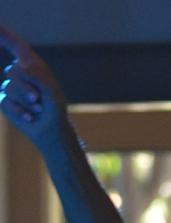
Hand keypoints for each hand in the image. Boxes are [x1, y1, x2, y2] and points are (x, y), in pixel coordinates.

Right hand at [0, 25, 66, 144]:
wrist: (51, 129)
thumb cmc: (53, 107)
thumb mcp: (50, 88)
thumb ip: (36, 73)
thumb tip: (18, 66)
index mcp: (31, 64)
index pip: (15, 44)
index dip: (3, 33)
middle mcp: (18, 72)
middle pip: (13, 71)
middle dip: (26, 87)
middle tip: (39, 99)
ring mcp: (9, 86)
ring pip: (9, 87)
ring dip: (26, 101)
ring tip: (38, 108)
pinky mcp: (5, 100)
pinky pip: (5, 101)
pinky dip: (20, 111)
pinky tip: (30, 117)